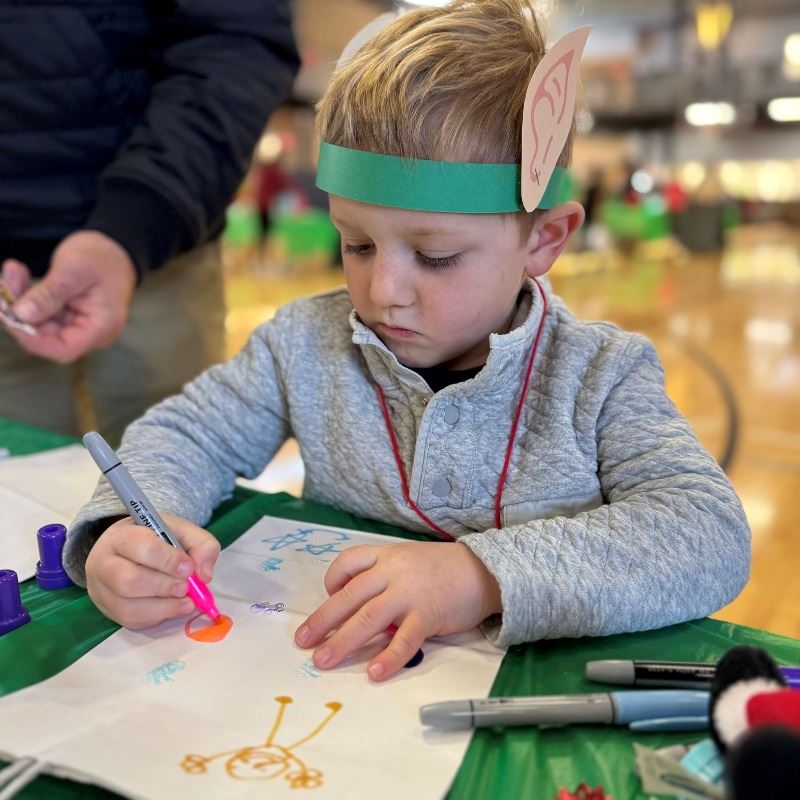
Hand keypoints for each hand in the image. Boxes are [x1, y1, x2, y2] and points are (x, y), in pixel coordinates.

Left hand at [0, 230, 135, 362]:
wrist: (115, 247)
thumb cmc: (103, 257)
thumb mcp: (75, 269)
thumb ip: (49, 294)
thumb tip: (21, 315)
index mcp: (100, 327)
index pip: (64, 349)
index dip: (33, 339)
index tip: (10, 315)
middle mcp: (89, 332)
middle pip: (46, 336)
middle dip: (20, 312)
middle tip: (6, 280)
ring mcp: (77, 324)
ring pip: (38, 323)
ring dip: (19, 299)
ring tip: (13, 270)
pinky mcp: (66, 315)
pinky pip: (40, 312)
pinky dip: (25, 294)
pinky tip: (18, 272)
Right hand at [85, 513, 220, 629]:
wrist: (128, 549)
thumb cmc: (156, 539)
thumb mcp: (181, 531)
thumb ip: (201, 545)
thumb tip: (204, 575)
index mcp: (121, 536)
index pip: (141, 548)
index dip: (168, 560)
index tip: (188, 567)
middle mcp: (103, 563)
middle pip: (129, 581)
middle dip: (164, 586)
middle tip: (185, 587)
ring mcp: (102, 589)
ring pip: (127, 606)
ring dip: (163, 607)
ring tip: (185, 601)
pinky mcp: (108, 610)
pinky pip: (130, 621)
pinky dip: (157, 617)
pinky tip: (172, 608)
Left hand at [294, 542, 501, 681]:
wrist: (482, 570)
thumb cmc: (442, 568)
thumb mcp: (407, 560)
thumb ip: (383, 577)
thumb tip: (357, 608)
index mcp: (386, 556)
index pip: (347, 562)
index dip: (332, 580)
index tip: (329, 597)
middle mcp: (392, 572)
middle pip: (349, 596)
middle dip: (323, 620)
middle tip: (303, 641)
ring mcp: (409, 594)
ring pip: (368, 618)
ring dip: (342, 642)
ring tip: (324, 661)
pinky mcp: (428, 615)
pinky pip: (404, 639)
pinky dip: (387, 657)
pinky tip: (374, 674)